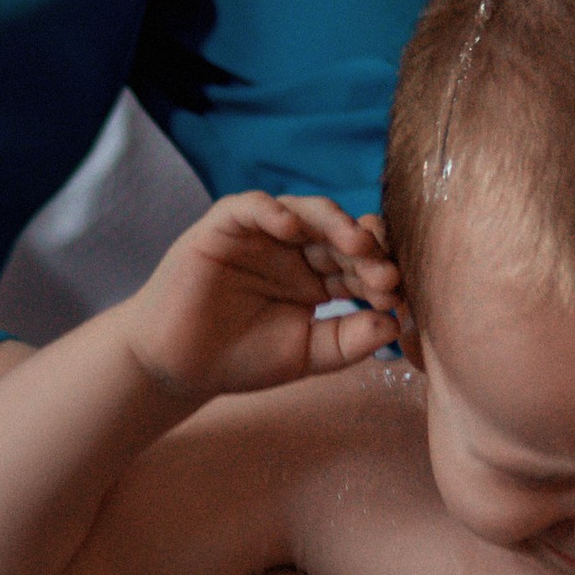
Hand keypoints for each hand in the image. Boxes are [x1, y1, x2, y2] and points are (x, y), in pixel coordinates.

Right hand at [123, 194, 399, 402]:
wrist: (178, 368)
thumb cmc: (241, 359)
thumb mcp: (307, 353)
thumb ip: (349, 340)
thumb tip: (395, 324)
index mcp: (319, 277)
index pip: (359, 264)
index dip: (380, 274)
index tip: (396, 297)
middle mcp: (295, 250)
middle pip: (340, 235)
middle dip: (367, 252)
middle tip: (386, 274)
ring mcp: (260, 236)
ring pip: (305, 212)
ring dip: (334, 222)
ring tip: (355, 243)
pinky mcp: (223, 227)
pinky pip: (250, 206)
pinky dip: (271, 210)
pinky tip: (291, 228)